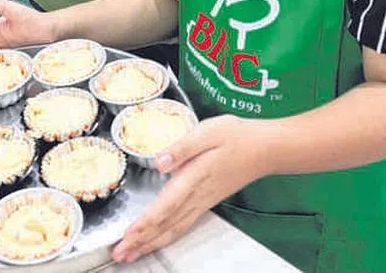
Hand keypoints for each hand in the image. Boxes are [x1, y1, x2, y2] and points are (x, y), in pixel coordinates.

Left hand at [112, 115, 269, 263]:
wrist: (265, 149)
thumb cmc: (237, 136)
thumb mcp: (209, 131)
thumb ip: (184, 146)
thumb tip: (161, 161)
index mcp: (194, 176)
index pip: (166, 205)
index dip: (145, 223)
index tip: (127, 235)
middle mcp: (197, 195)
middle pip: (166, 224)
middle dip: (141, 241)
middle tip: (120, 254)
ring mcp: (203, 202)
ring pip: (174, 229)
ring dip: (151, 243)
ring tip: (132, 254)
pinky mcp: (206, 202)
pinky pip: (183, 225)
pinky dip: (167, 237)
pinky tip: (157, 241)